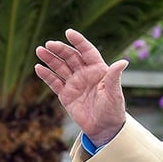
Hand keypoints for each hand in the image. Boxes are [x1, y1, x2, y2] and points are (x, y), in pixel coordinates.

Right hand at [34, 29, 127, 145]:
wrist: (104, 128)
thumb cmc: (113, 110)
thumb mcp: (114, 93)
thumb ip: (115, 77)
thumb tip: (123, 62)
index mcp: (99, 70)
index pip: (87, 51)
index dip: (79, 41)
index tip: (69, 32)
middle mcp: (85, 74)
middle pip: (71, 57)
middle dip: (60, 50)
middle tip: (49, 44)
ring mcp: (74, 83)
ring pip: (60, 67)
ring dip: (50, 59)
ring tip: (40, 51)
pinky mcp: (66, 94)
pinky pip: (54, 82)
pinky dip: (46, 75)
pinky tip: (38, 68)